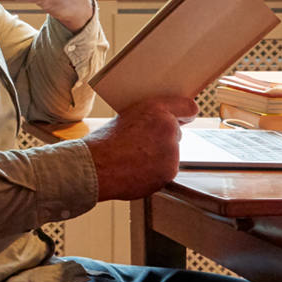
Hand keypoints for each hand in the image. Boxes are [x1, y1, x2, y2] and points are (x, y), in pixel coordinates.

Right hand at [82, 96, 196, 200]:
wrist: (93, 168)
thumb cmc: (101, 144)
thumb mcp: (124, 119)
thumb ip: (147, 120)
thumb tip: (156, 126)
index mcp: (156, 110)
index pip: (188, 107)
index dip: (184, 114)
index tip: (182, 119)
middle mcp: (169, 129)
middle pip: (176, 134)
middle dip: (162, 140)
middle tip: (140, 145)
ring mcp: (172, 153)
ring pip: (170, 155)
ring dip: (157, 158)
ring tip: (132, 161)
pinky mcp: (169, 173)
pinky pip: (165, 171)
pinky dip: (154, 174)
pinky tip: (135, 172)